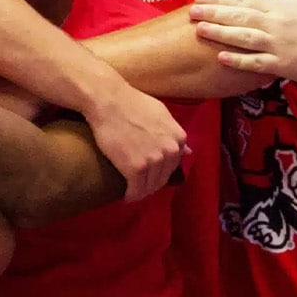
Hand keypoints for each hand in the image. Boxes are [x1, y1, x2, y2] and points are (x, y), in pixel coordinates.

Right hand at [83, 80, 187, 200]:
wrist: (108, 100)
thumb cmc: (131, 102)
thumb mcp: (161, 113)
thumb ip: (173, 132)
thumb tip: (188, 151)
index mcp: (179, 138)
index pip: (173, 164)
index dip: (161, 170)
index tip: (149, 172)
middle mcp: (171, 151)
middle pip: (163, 177)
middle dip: (152, 183)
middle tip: (138, 183)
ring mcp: (154, 160)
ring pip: (150, 186)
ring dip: (141, 191)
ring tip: (132, 190)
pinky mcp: (136, 168)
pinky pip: (136, 190)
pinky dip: (131, 196)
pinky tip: (126, 196)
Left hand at [189, 0, 296, 87]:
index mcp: (279, 6)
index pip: (243, 1)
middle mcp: (276, 23)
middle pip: (240, 16)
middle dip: (214, 13)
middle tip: (191, 11)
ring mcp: (278, 45)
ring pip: (244, 37)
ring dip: (221, 34)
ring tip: (200, 30)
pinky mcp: (282, 65)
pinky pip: (256, 62)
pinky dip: (238, 60)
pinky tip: (221, 57)